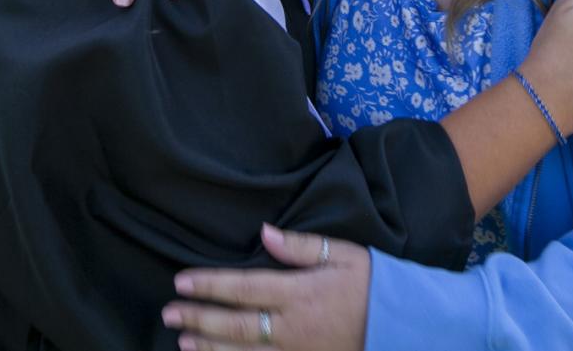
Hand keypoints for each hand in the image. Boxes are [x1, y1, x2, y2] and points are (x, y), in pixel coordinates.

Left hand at [164, 225, 367, 350]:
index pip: (243, 288)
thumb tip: (264, 232)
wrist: (404, 326)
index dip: (209, 285)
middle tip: (169, 313)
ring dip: (209, 348)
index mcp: (299, 293)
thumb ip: (301, 246)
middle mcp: (292, 327)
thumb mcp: (344, 254)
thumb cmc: (372, 284)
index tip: (180, 281)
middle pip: (235, 325)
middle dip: (198, 318)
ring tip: (182, 340)